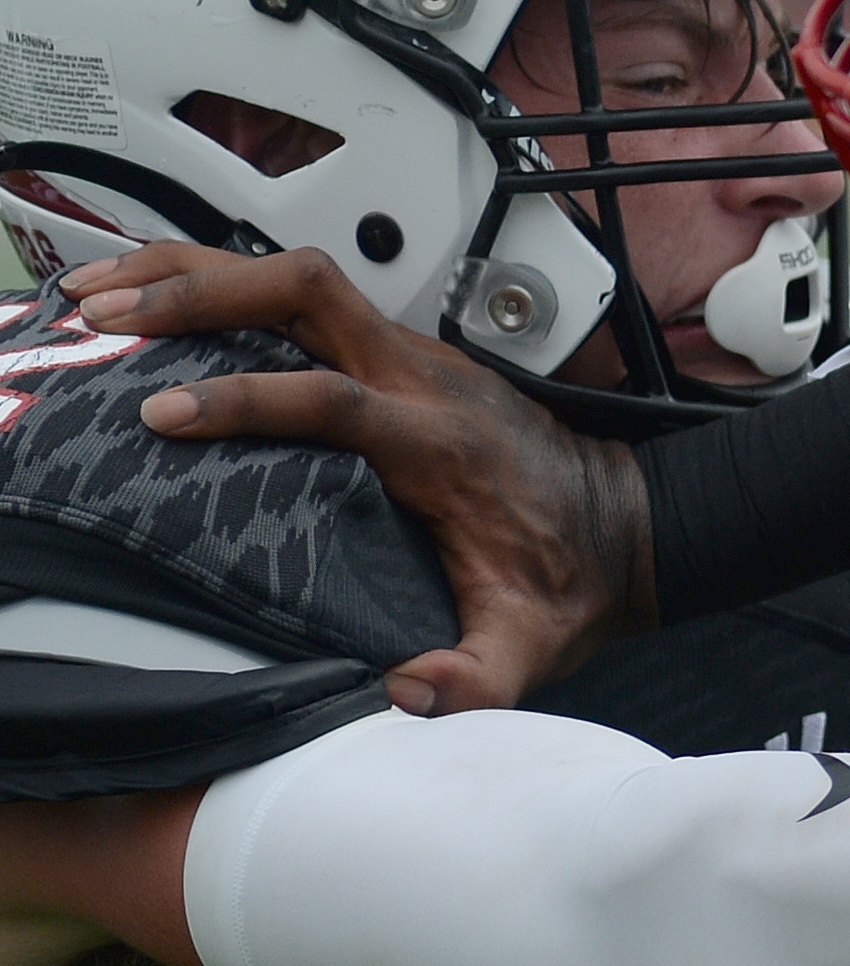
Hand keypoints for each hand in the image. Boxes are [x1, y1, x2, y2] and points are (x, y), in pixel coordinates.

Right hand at [63, 244, 652, 714]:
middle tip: (111, 311)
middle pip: (311, 295)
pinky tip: (169, 295)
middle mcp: (425, 381)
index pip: (335, 400)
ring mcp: (413, 357)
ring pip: (305, 280)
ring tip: (109, 290)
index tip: (166, 412)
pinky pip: (308, 299)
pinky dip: (232, 285)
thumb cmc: (567, 580)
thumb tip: (408, 692)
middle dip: (206, 292)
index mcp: (442, 444)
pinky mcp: (399, 355)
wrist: (624, 528)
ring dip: (206, 273)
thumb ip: (478, 679)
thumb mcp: (530, 644)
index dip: (248, 400)